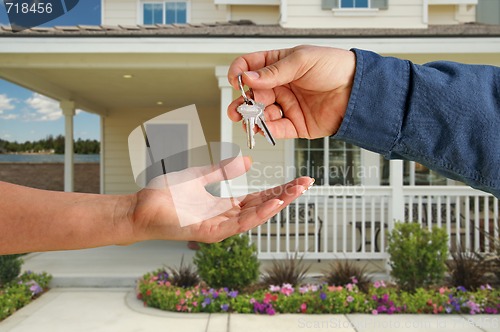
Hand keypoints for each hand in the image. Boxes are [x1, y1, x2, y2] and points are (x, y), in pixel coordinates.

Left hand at [130, 157, 312, 242]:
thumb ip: (223, 170)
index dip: (280, 188)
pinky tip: (272, 203)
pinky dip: (257, 214)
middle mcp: (226, 218)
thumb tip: (247, 162)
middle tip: (307, 183)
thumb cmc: (167, 195)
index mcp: (225, 205)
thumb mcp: (200, 176)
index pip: (260, 197)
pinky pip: (238, 223)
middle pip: (262, 206)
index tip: (299, 180)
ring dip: (277, 204)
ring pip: (255, 216)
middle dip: (286, 195)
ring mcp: (220, 227)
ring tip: (296, 191)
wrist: (141, 207)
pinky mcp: (210, 233)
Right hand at [227, 45, 355, 138]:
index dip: (240, 73)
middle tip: (239, 108)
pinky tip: (262, 128)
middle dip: (242, 102)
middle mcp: (280, 86)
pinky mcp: (295, 125)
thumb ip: (274, 71)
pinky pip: (276, 130)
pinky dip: (267, 130)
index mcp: (279, 65)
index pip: (251, 67)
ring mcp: (286, 106)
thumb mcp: (302, 60)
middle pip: (252, 95)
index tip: (237, 81)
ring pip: (260, 114)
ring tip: (250, 120)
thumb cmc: (335, 67)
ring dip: (252, 118)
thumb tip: (249, 78)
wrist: (358, 90)